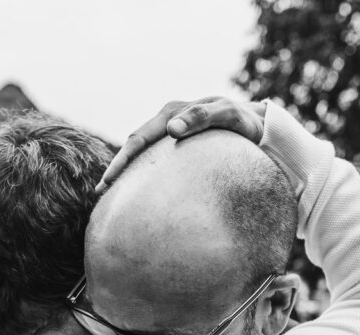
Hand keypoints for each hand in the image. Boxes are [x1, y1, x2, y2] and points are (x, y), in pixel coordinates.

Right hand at [96, 97, 267, 191]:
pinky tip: (138, 193)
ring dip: (125, 173)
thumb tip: (171, 129)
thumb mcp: (227, 115)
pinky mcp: (177, 148)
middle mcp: (167, 121)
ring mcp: (171, 134)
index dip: (121, 160)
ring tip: (110, 196)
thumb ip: (202, 117)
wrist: (260, 125)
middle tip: (100, 193)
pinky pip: (155, 160)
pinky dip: (142, 174)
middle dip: (116, 169)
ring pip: (141, 154)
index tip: (110, 182)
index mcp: (172, 113)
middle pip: (133, 146)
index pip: (138, 139)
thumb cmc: (245, 122)